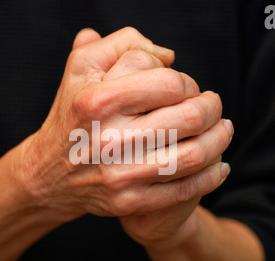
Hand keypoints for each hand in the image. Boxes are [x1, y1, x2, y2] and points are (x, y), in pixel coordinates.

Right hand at [18, 27, 231, 222]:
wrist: (49, 173)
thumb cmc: (72, 114)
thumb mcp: (82, 66)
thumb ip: (124, 44)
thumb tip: (169, 56)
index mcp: (98, 101)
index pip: (171, 82)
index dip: (187, 82)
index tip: (186, 88)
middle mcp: (109, 139)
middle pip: (190, 117)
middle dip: (213, 107)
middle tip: (214, 106)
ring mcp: (119, 175)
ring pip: (195, 155)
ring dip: (220, 139)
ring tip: (224, 130)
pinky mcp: (128, 202)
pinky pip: (185, 189)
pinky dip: (211, 176)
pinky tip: (218, 165)